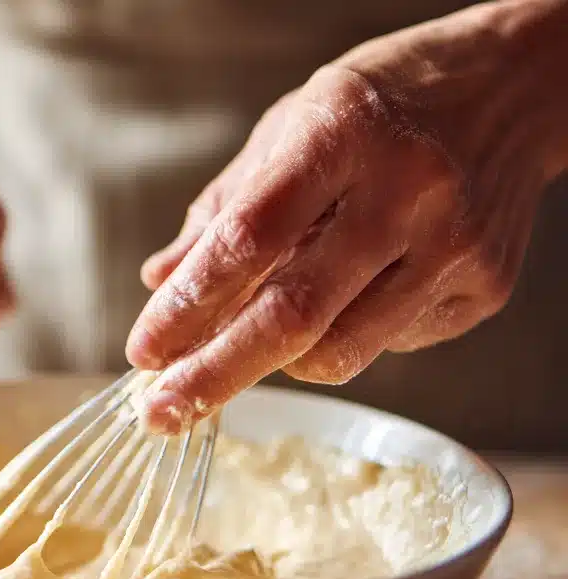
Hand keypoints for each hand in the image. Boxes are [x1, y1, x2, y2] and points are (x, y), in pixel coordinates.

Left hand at [126, 0, 567, 433]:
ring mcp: (453, 246)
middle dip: (214, 374)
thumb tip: (159, 285)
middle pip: (292, 314)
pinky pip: (385, 344)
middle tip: (160, 413)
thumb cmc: (379, 108)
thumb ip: (223, 212)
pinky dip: (340, 337)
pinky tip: (346, 295)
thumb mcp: (288, 129)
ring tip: (239, 350)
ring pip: (339, 350)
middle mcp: (405, 192)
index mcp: (340, 136)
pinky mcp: (485, 289)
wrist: (515, 87)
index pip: (247, 241)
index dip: (187, 306)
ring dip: (271, 365)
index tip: (142, 351)